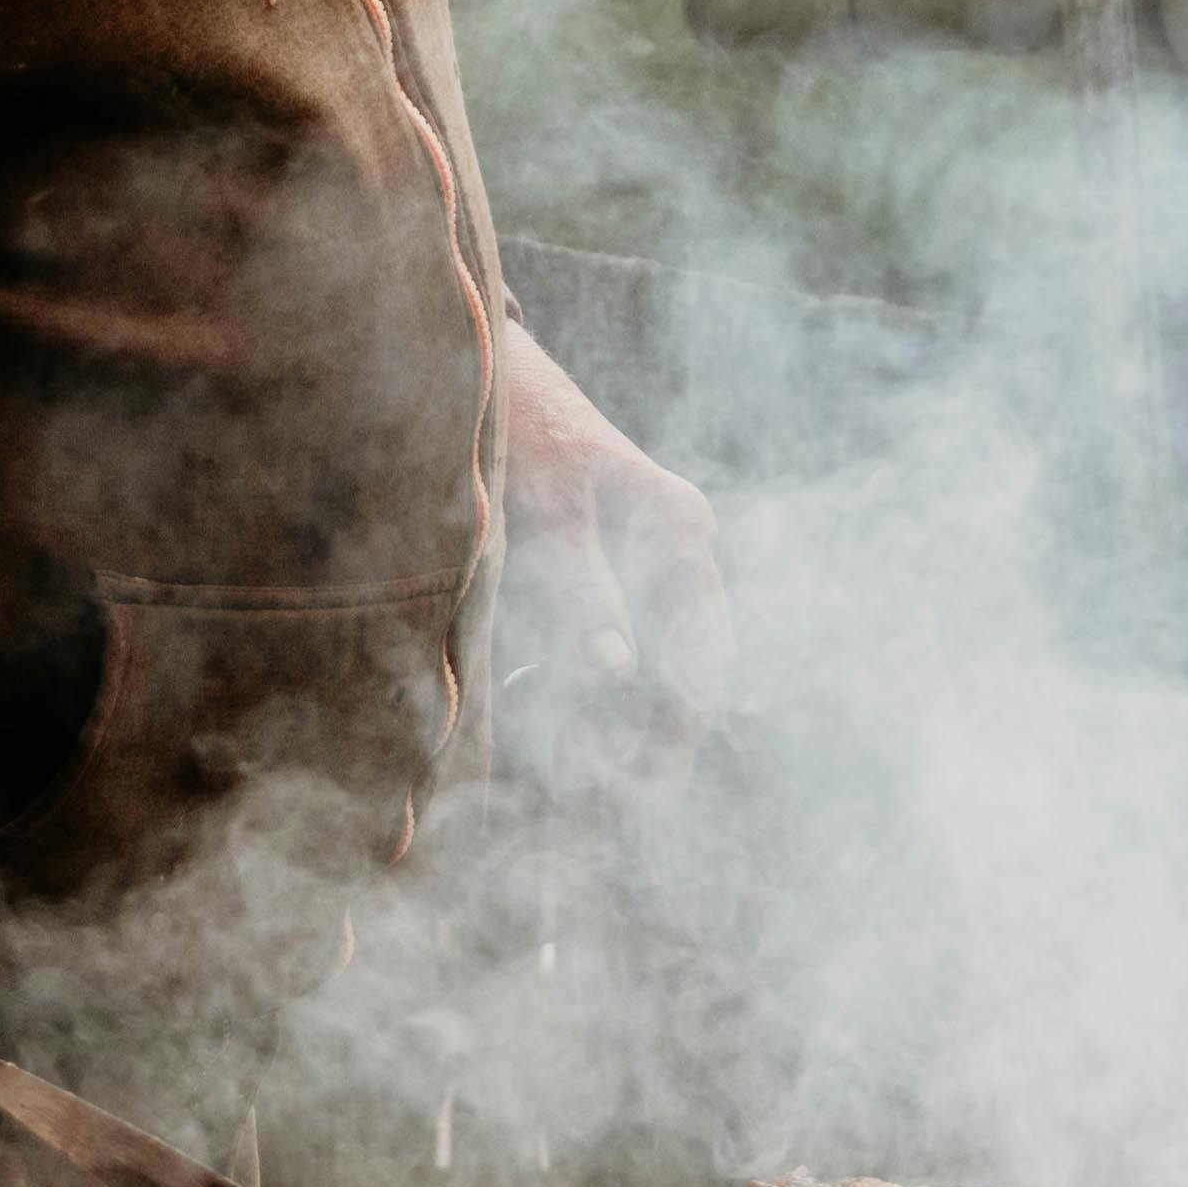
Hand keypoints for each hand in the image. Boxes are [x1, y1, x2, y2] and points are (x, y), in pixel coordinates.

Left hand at [493, 319, 725, 761]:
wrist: (485, 365)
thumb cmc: (517, 427)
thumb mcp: (547, 508)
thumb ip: (583, 588)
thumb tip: (620, 671)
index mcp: (678, 531)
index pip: (701, 661)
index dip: (669, 739)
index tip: (630, 800)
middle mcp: (679, 551)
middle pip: (684, 680)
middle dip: (646, 754)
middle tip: (602, 821)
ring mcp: (649, 564)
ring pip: (650, 675)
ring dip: (618, 737)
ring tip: (575, 800)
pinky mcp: (608, 574)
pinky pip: (614, 653)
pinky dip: (589, 701)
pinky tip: (556, 746)